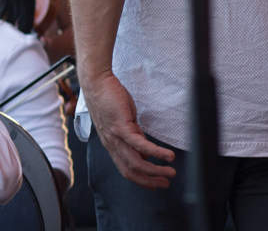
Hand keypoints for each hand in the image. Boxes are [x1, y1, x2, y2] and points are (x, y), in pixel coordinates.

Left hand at [83, 72, 176, 189]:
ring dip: (155, 171)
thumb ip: (134, 136)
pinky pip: (139, 144)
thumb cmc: (110, 99)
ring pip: (135, 162)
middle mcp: (112, 144)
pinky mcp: (120, 127)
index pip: (125, 168)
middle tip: (165, 184)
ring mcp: (115, 137)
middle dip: (148, 181)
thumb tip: (145, 149)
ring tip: (171, 172)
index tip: (154, 184)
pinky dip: (155, 152)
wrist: (96, 83)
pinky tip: (168, 156)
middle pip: (130, 171)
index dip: (140, 179)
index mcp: (112, 144)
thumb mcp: (123, 122)